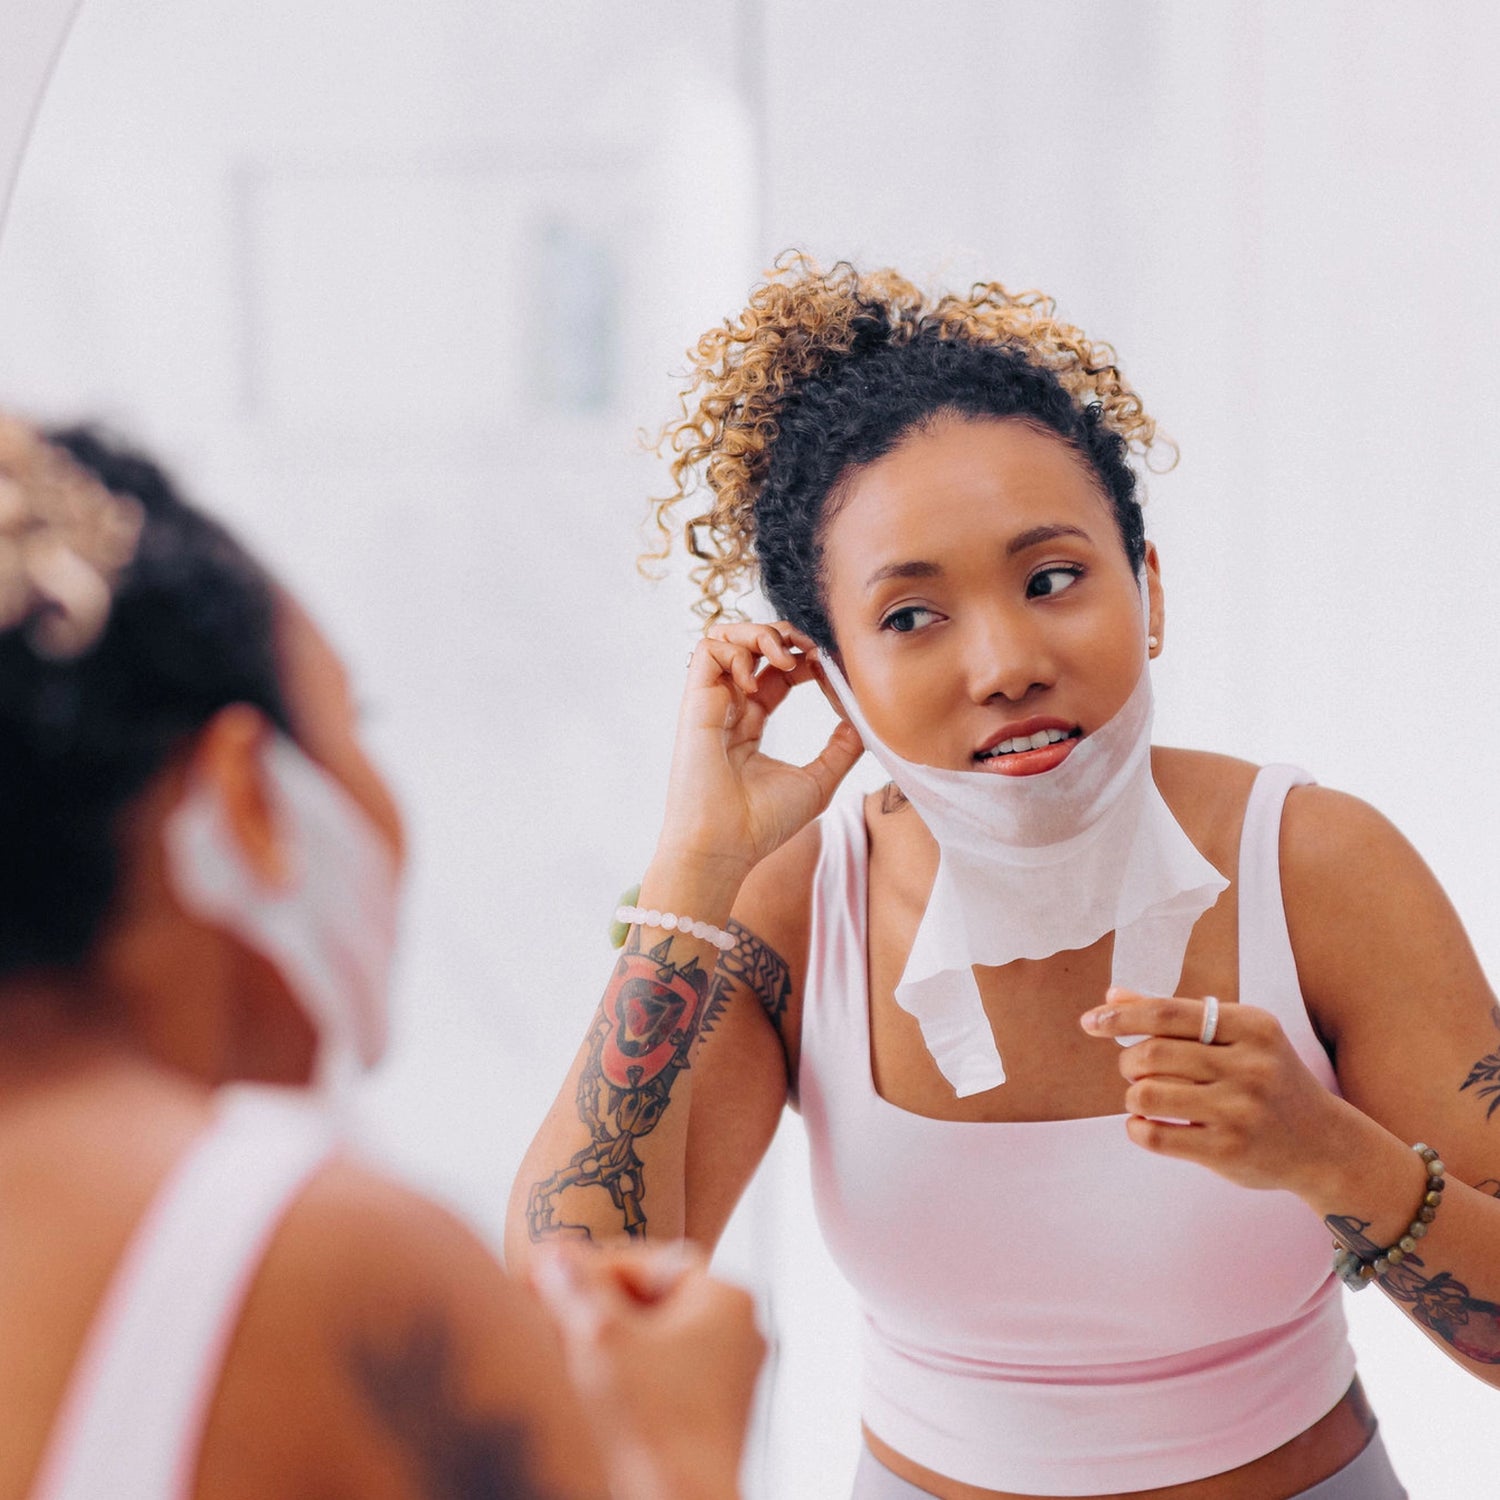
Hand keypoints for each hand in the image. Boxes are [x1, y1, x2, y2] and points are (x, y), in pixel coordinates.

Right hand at [531, 1241, 764, 1499]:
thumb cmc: (652, 1424)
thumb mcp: (601, 1339)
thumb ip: (578, 1288)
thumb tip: (555, 1253)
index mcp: (729, 1299)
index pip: (649, 1261)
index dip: (594, 1268)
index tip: (551, 1278)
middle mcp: (741, 1333)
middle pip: (654, 1299)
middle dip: (597, 1304)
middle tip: (549, 1310)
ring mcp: (731, 1378)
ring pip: (656, 1338)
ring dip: (607, 1337)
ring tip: (561, 1346)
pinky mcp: (714, 1417)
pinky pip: (665, 1375)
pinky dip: (626, 1372)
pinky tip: (588, 1384)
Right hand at [657, 621, 862, 876]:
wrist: (725, 846)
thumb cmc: (762, 824)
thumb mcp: (819, 781)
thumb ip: (842, 748)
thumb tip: (863, 720)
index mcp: (751, 723)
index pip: (777, 673)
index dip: (804, 660)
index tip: (829, 667)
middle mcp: (729, 708)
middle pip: (751, 647)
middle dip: (785, 636)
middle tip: (811, 650)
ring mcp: (710, 703)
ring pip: (725, 638)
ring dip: (759, 634)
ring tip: (785, 656)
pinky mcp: (695, 702)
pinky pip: (709, 650)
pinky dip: (737, 650)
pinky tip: (756, 680)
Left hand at [1080, 988, 1352, 1200]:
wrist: (1325, 1144)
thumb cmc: (1267, 1079)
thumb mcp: (1237, 1037)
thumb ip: (1177, 1015)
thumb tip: (1112, 996)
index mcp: (1253, 1026)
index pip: (1168, 1013)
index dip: (1122, 1016)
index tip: (1090, 1021)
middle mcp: (1250, 1066)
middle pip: (1152, 1054)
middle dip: (1128, 1061)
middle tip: (1134, 1069)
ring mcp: (1241, 1111)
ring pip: (1147, 1095)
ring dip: (1132, 1096)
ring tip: (1143, 1097)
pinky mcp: (1229, 1151)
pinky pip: (1155, 1136)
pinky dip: (1136, 1128)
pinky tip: (1146, 1125)